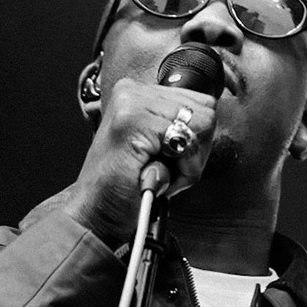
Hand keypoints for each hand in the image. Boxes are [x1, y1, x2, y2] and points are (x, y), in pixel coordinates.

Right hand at [61, 78, 217, 245]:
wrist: (95, 215)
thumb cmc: (127, 188)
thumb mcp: (158, 148)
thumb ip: (180, 127)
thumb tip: (210, 116)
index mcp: (137, 92)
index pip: (201, 102)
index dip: (197, 139)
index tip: (171, 159)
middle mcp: (132, 91)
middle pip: (206, 112)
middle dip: (195, 150)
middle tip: (164, 171)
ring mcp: (131, 103)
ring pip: (201, 126)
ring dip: (188, 162)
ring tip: (158, 174)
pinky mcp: (133, 121)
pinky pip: (188, 143)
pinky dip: (182, 171)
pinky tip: (155, 177)